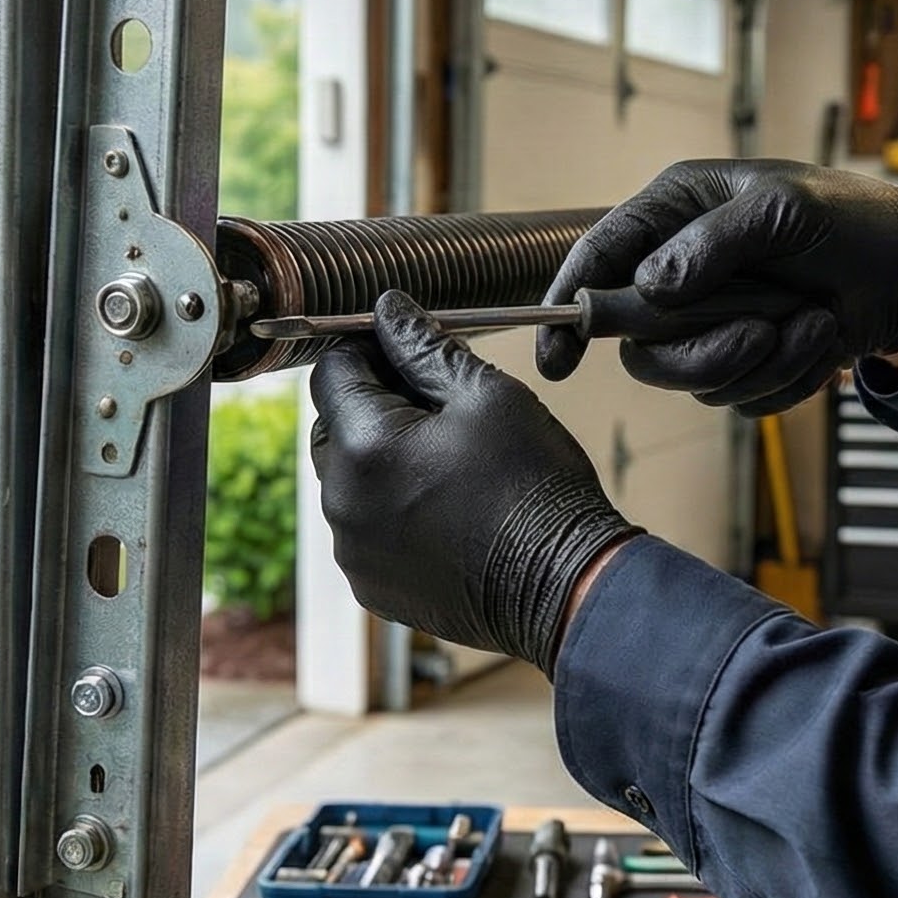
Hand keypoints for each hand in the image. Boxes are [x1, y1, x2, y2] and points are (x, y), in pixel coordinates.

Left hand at [310, 292, 641, 675]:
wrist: (566, 586)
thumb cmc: (535, 486)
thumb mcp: (488, 396)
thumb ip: (425, 348)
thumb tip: (388, 310)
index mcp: (365, 446)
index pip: (331, 372)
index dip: (368, 351)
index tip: (407, 353)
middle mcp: (342, 503)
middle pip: (331, 427)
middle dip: (371, 407)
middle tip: (436, 410)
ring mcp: (353, 552)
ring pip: (346, 481)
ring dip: (380, 461)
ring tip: (447, 465)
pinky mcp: (371, 588)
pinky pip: (363, 530)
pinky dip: (389, 512)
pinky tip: (444, 510)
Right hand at [535, 160, 897, 414]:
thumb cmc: (847, 219)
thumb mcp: (784, 210)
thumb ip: (713, 242)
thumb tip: (652, 287)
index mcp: (674, 214)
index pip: (598, 259)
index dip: (568, 307)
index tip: (557, 358)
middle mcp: (680, 270)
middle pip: (641, 345)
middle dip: (701, 352)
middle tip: (757, 334)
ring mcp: (709, 320)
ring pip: (691, 380)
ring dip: (759, 362)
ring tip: (810, 322)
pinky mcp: (743, 359)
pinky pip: (739, 398)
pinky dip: (786, 377)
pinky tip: (820, 337)